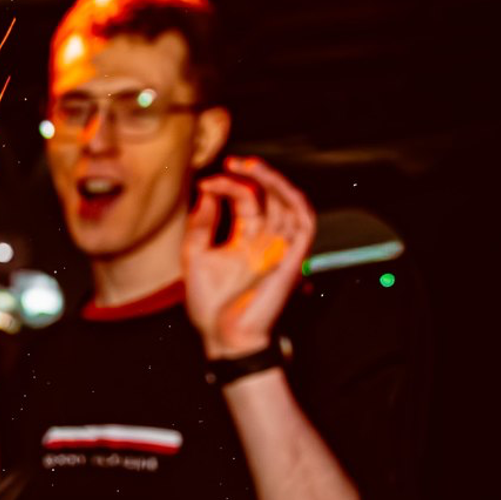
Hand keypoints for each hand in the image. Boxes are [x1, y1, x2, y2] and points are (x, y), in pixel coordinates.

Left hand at [182, 156, 314, 359]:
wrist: (224, 336)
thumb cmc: (211, 305)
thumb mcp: (195, 256)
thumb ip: (201, 224)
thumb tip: (207, 192)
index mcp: (247, 239)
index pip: (246, 199)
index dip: (228, 186)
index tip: (205, 183)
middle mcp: (267, 239)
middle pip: (270, 196)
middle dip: (254, 174)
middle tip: (233, 162)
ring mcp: (281, 247)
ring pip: (290, 202)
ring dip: (273, 180)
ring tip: (250, 166)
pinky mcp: (293, 257)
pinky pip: (305, 222)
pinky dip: (294, 200)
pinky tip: (275, 187)